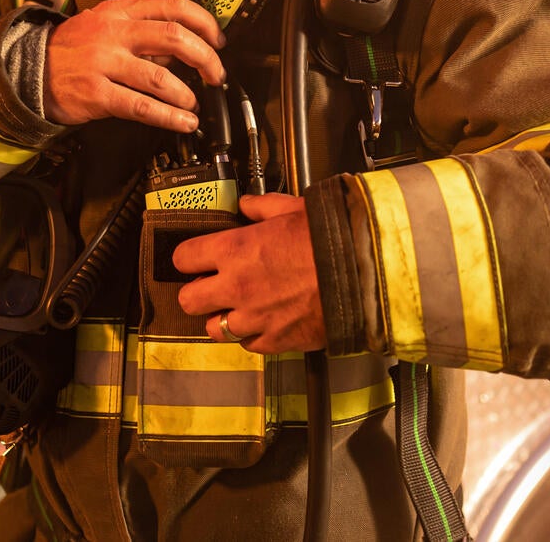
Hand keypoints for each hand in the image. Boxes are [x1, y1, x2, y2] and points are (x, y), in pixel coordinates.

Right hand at [43, 0, 224, 129]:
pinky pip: (142, 107)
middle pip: (173, 37)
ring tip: (193, 104)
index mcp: (118, 12)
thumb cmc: (70, 50)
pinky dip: (169, 117)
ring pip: (161, 78)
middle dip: (205, 58)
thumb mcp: (101, 25)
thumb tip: (180, 49)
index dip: (203, 21)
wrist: (27, 71)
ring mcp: (103, 64)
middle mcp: (113, 34)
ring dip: (187, 95)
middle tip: (215, 74)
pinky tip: (183, 122)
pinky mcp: (97, 94)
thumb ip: (140, 33)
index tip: (217, 39)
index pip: (171, 5)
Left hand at [171, 193, 325, 353]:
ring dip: (222, 318)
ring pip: (214, 329)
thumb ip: (262, 207)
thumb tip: (248, 205)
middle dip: (197, 293)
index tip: (196, 259)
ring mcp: (254, 317)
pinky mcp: (276, 340)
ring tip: (238, 308)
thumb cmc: (333, 240)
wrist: (366, 274)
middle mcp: (237, 286)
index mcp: (234, 250)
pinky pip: (249, 345)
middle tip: (211, 287)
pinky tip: (264, 322)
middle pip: (188, 300)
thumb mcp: (292, 209)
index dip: (188, 258)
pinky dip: (253, 336)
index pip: (183, 258)